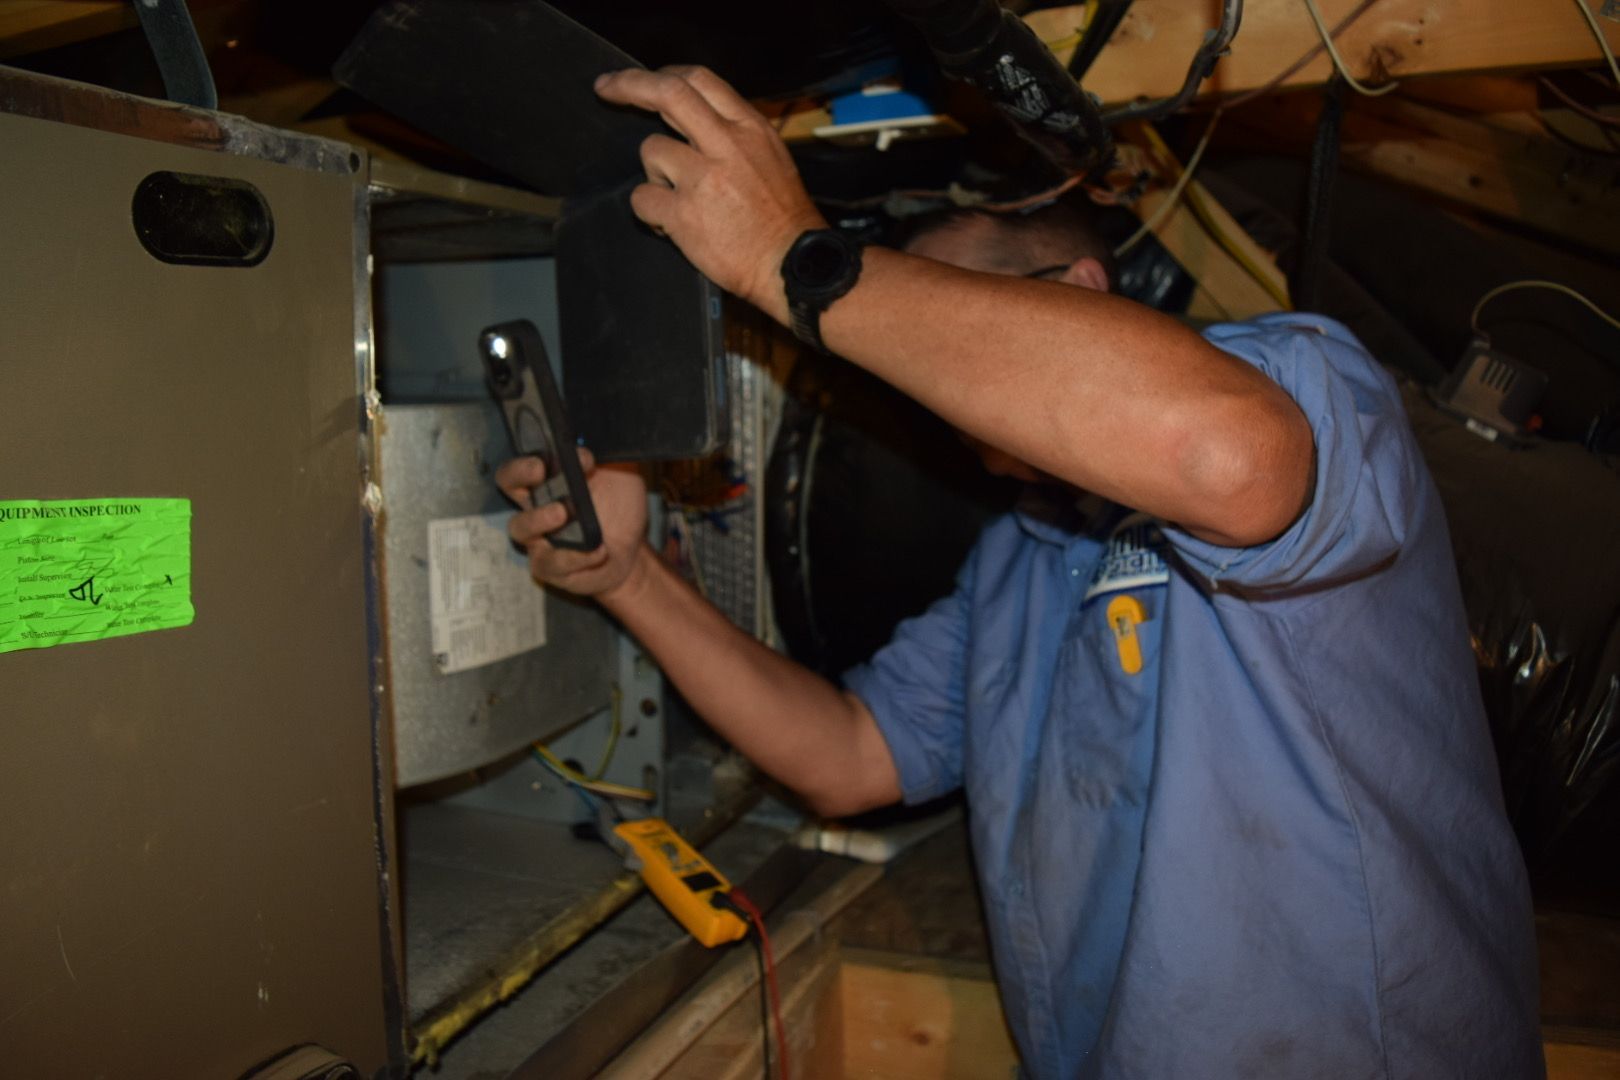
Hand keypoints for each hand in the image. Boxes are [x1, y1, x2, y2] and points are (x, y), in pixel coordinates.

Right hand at [497, 451, 648, 598]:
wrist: (632, 546)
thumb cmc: (619, 504)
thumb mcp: (621, 473)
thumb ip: (609, 456)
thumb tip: (594, 443)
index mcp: (548, 479)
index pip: (522, 461)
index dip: (530, 456)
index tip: (557, 454)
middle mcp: (536, 505)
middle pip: (509, 485)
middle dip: (520, 473)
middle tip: (540, 470)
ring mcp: (539, 538)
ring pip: (520, 527)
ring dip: (539, 518)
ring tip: (562, 513)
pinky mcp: (551, 567)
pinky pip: (551, 563)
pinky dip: (574, 557)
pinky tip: (598, 550)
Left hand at [594, 65, 826, 321]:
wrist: (792, 266)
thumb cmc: (784, 220)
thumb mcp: (772, 158)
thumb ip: (735, 135)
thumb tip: (699, 121)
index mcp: (750, 128)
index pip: (699, 80)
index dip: (664, 73)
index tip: (645, 80)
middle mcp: (726, 144)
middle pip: (667, 93)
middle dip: (628, 85)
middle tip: (605, 88)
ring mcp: (703, 178)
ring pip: (650, 151)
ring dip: (654, 174)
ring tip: (677, 200)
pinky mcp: (684, 214)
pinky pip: (642, 198)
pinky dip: (648, 212)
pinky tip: (669, 226)